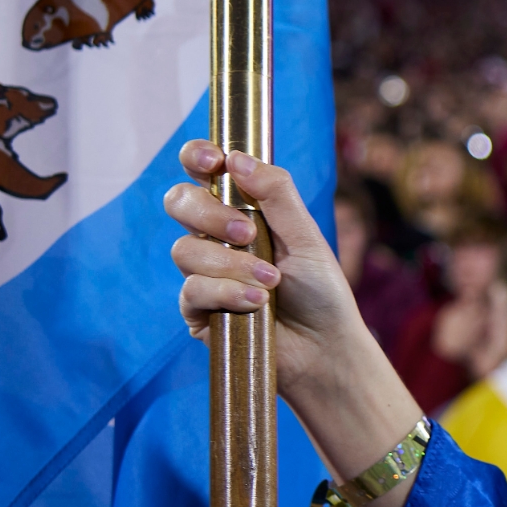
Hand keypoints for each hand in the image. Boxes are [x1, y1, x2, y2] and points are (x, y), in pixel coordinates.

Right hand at [166, 142, 366, 397]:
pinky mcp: (198, 311)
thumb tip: (237, 159)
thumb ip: (276, 195)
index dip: (197, 157)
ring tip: (270, 283)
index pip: (203, 173)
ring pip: (184, 249)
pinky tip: (256, 304)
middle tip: (246, 233)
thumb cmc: (321, 292)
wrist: (326, 349)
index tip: (212, 161)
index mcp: (241, 211)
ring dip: (230, 264)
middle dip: (209, 213)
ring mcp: (203, 274)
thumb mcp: (306, 237)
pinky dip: (226, 294)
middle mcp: (216, 238)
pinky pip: (192, 290)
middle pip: (179, 202)